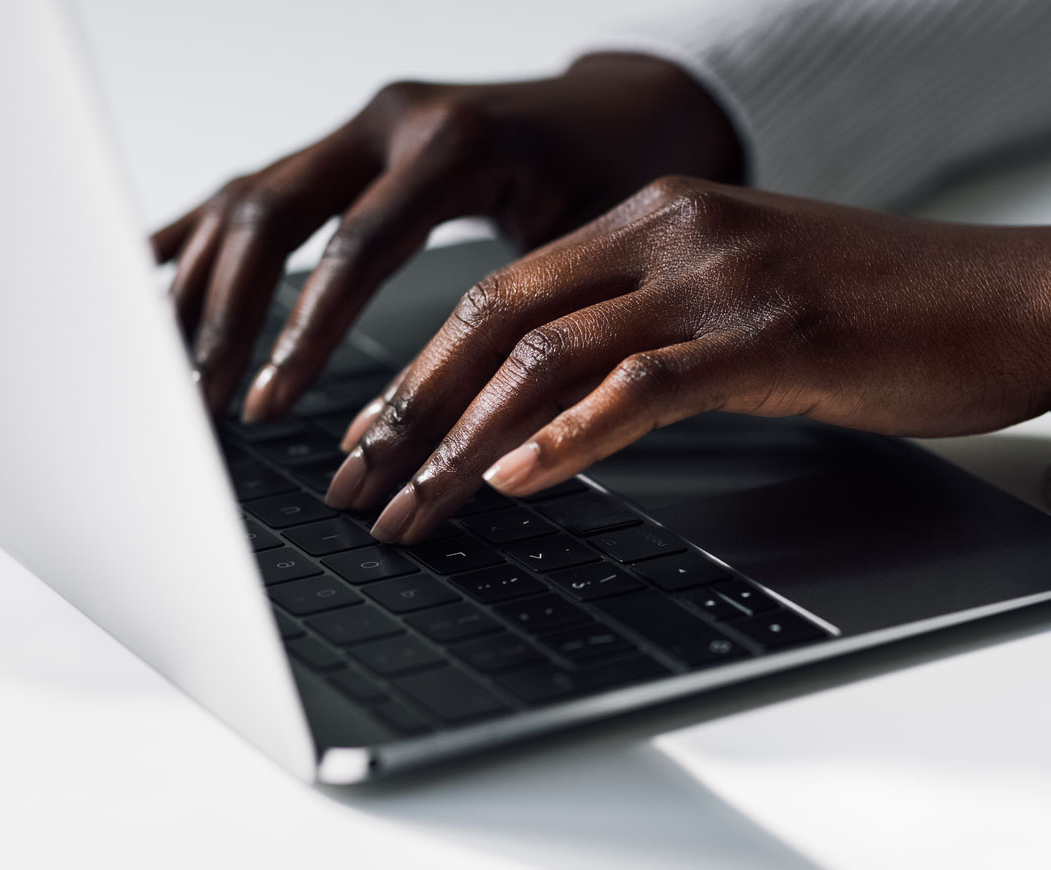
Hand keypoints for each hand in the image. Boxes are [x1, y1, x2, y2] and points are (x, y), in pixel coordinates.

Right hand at [150, 55, 741, 417]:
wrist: (627, 108)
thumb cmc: (615, 175)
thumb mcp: (585, 244)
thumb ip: (518, 316)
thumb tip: (465, 426)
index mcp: (453, 145)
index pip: (354, 248)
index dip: (303, 333)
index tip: (270, 405)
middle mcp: (393, 122)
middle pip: (274, 215)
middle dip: (228, 315)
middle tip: (203, 398)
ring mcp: (364, 127)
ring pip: (251, 199)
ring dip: (202, 283)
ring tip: (170, 361)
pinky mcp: (351, 144)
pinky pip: (259, 184)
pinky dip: (202, 229)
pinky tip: (152, 267)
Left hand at [323, 176, 1050, 543]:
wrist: (1002, 296)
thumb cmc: (866, 306)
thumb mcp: (726, 301)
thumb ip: (634, 336)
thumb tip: (538, 414)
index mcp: (648, 219)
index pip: (498, 295)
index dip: (420, 372)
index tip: (372, 437)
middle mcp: (669, 233)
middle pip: (496, 320)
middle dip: (412, 411)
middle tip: (357, 481)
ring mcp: (718, 279)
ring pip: (548, 358)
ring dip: (465, 443)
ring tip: (412, 506)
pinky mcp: (770, 336)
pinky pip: (639, 387)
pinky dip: (567, 439)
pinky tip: (514, 481)